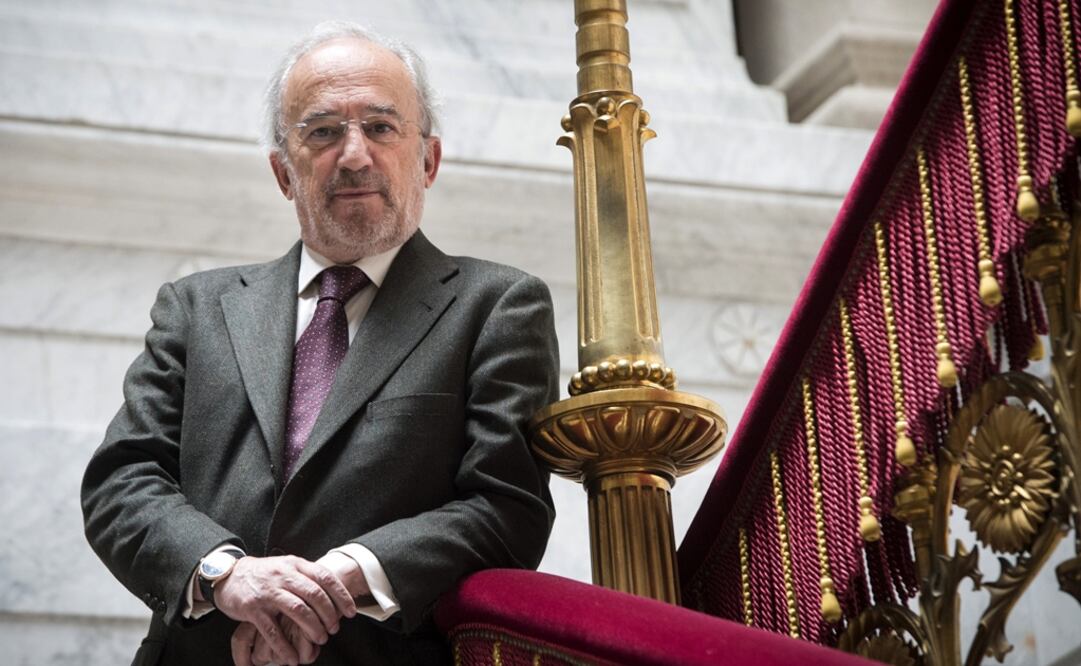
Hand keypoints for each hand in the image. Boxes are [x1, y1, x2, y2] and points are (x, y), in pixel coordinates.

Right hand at [218, 555, 355, 663]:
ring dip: (312, 628)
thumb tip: (334, 592)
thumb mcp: (287, 566)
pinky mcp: (253, 609)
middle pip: (314, 594)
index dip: (341, 595)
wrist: (230, 574)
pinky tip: (291, 658)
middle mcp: (283, 576)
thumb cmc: (264, 574)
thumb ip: (307, 576)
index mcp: (295, 565)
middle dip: (329, 614)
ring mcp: (268, 592)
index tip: (351, 611)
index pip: (325, 577)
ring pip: (297, 611)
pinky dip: (284, 647)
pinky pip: (272, 630)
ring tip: (320, 641)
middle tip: (334, 629)